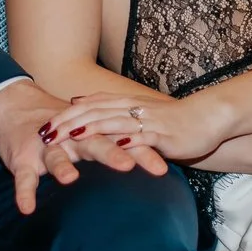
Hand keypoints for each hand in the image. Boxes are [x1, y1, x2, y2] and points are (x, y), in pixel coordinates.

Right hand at [0, 79, 167, 213]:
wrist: (15, 108)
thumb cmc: (63, 130)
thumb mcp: (92, 135)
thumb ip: (119, 146)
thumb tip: (158, 166)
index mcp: (93, 133)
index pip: (121, 140)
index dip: (142, 152)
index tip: (162, 168)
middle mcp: (72, 138)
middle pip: (94, 143)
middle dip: (111, 153)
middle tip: (128, 166)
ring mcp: (46, 147)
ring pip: (56, 155)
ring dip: (61, 166)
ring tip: (69, 179)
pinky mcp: (21, 159)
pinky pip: (23, 177)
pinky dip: (23, 192)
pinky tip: (26, 209)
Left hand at [58, 89, 233, 162]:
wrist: (208, 119)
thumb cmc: (173, 122)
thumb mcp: (140, 117)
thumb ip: (116, 116)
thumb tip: (90, 114)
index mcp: (126, 104)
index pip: (89, 105)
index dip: (65, 115)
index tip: (43, 126)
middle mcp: (133, 108)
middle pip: (94, 112)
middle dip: (67, 122)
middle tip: (43, 134)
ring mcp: (147, 121)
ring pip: (112, 121)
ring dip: (88, 128)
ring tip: (67, 137)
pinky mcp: (162, 134)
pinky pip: (141, 137)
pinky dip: (124, 141)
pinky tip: (111, 147)